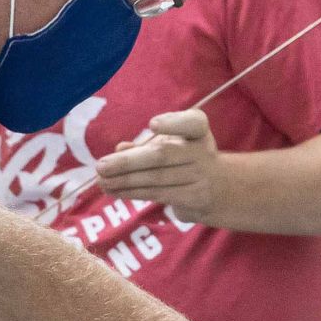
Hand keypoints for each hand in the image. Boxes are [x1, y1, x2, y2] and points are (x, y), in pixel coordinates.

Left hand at [95, 109, 225, 223]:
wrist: (219, 187)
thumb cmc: (186, 158)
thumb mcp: (171, 144)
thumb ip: (146, 145)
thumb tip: (120, 149)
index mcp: (198, 130)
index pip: (192, 123)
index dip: (173, 123)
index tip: (152, 125)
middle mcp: (202, 151)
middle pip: (163, 155)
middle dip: (129, 162)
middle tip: (101, 167)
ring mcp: (201, 176)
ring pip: (157, 178)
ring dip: (125, 181)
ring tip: (102, 182)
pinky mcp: (194, 198)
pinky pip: (159, 194)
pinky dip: (133, 193)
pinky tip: (115, 191)